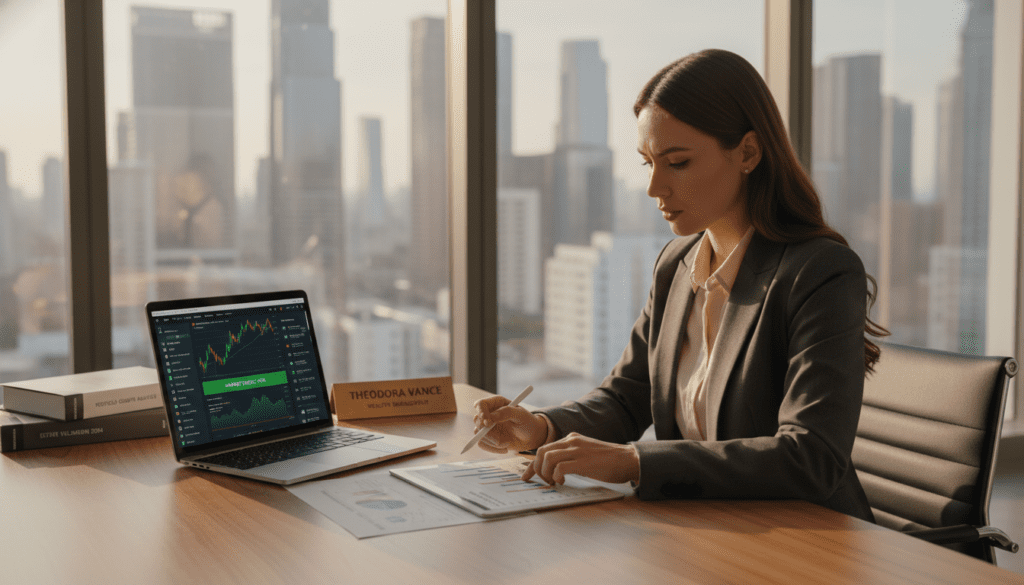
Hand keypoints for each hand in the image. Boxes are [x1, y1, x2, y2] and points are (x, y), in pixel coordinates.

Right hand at [472, 395, 547, 453]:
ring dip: (492, 441)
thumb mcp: (521, 415)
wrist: (531, 437)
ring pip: (478, 433)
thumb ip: (507, 413)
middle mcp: (489, 413)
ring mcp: (487, 426)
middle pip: (477, 420)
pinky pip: (481, 443)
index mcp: (497, 403)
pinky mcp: (487, 437)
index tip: (488, 423)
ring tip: (507, 443)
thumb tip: (491, 417)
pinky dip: (492, 449)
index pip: (481, 404)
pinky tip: (505, 449)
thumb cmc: (528, 422)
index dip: (481, 413)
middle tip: (498, 440)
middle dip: (486, 432)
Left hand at [522, 433, 639, 485]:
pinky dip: (556, 476)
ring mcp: (577, 450)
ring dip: (545, 473)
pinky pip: (559, 467)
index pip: (545, 448)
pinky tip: (563, 482)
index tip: (527, 476)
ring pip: (547, 457)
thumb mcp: (586, 453)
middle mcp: (572, 441)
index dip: (532, 463)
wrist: (629, 460)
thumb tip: (555, 470)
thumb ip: (572, 456)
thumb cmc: (610, 461)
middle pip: (541, 451)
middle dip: (536, 468)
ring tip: (553, 482)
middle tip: (542, 481)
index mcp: (572, 439)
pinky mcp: (583, 461)